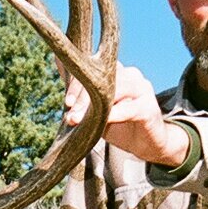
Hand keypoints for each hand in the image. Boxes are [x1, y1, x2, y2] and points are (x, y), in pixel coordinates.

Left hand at [65, 64, 189, 168]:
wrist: (148, 143)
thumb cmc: (119, 124)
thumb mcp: (95, 109)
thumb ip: (80, 92)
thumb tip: (58, 64)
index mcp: (117, 71)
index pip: (94, 68)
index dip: (78, 83)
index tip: (67, 101)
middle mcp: (130, 74)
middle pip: (103, 78)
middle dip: (83, 96)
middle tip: (70, 114)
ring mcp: (142, 88)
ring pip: (115, 90)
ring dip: (93, 106)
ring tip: (79, 119)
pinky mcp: (149, 107)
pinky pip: (129, 109)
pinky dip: (113, 115)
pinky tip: (101, 122)